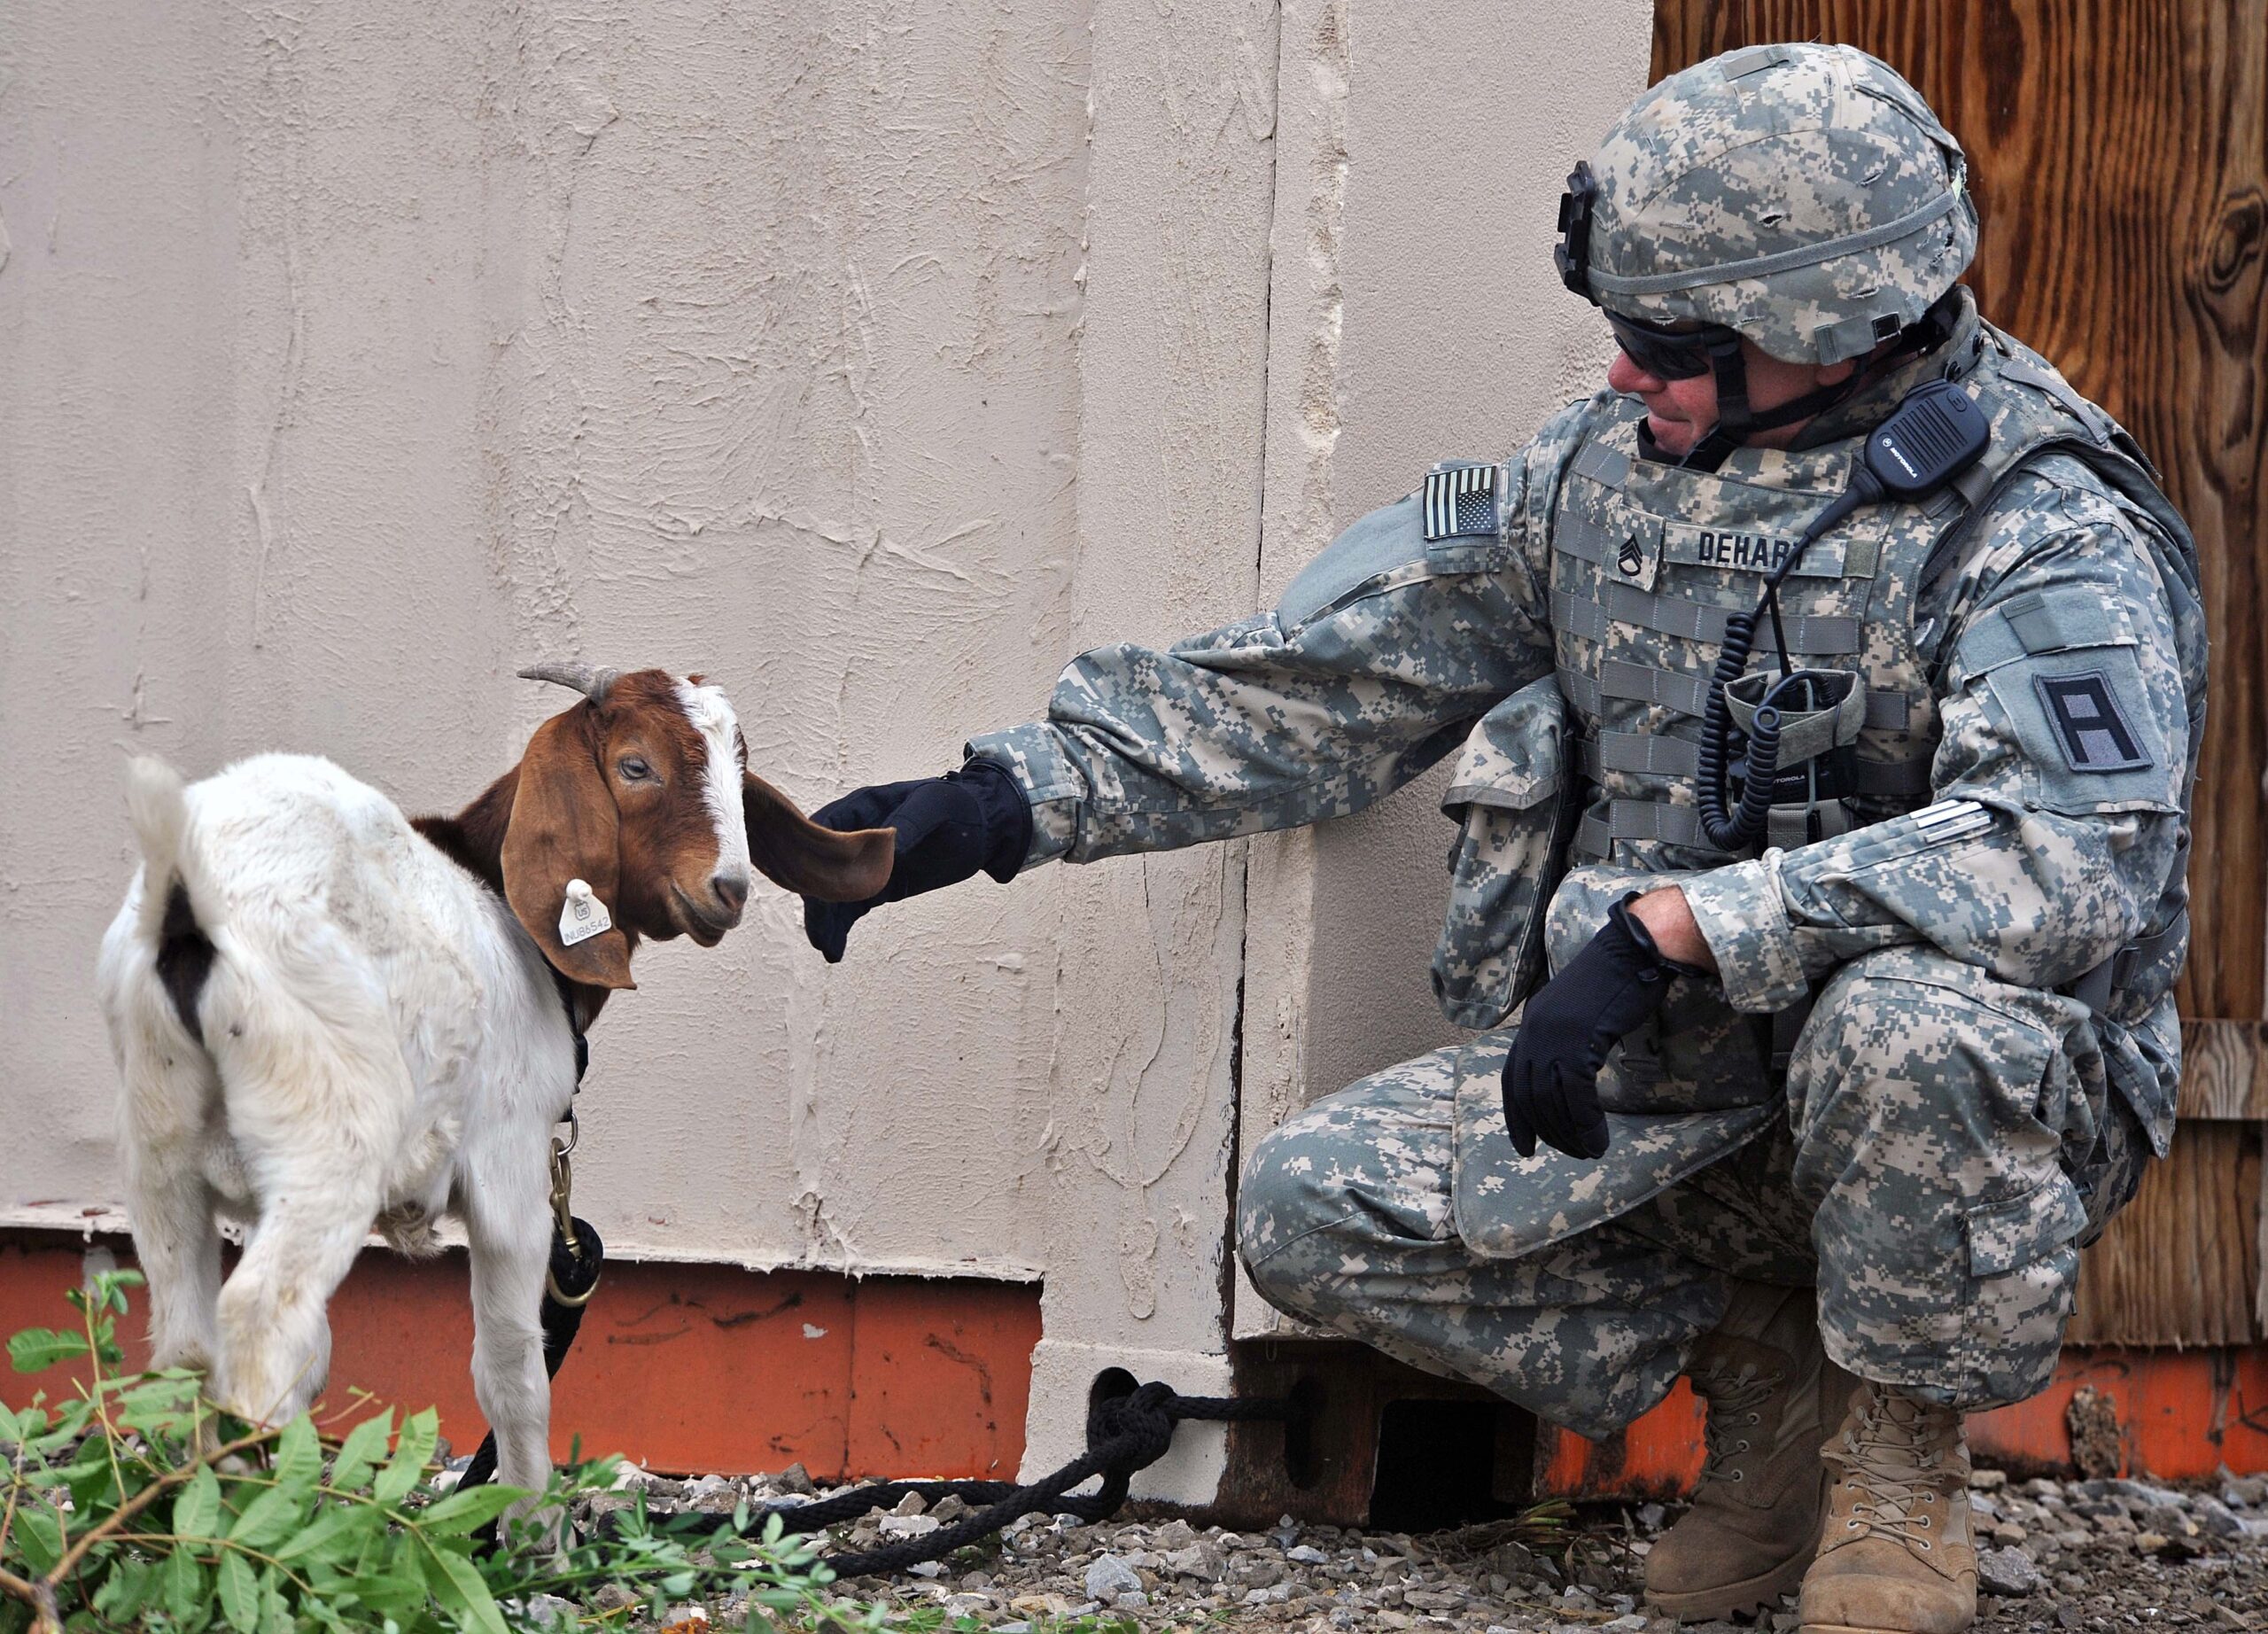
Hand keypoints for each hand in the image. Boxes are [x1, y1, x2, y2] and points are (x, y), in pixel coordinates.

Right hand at [801, 759, 1032, 961]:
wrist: (980, 828)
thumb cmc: (957, 806)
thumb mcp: (937, 806)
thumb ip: (912, 821)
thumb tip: (890, 845)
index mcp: (861, 807)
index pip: (822, 829)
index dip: (810, 853)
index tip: (806, 881)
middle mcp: (852, 836)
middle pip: (820, 866)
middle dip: (816, 897)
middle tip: (818, 929)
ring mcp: (862, 864)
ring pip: (831, 892)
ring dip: (824, 919)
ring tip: (826, 947)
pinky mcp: (876, 886)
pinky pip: (850, 907)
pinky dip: (840, 927)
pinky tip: (835, 951)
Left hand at [1501, 893, 1700, 1160]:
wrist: (1634, 951)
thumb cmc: (1615, 980)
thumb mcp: (1578, 1013)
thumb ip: (1566, 1041)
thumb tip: (1570, 1077)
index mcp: (1531, 1025)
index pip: (1512, 1080)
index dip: (1517, 1118)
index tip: (1525, 1148)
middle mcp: (1534, 1032)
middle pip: (1531, 1097)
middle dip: (1549, 1131)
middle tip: (1573, 1152)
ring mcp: (1554, 1036)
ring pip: (1552, 1101)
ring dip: (1570, 1134)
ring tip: (1589, 1151)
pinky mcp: (1578, 1042)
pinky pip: (1577, 1096)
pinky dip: (1586, 1124)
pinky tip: (1599, 1140)